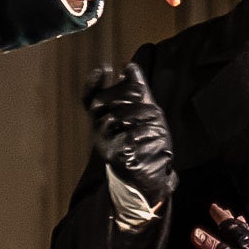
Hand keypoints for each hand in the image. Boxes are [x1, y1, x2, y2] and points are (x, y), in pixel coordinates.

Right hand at [82, 63, 177, 208]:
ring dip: (141, 117)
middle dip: (126, 97)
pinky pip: (129, 140)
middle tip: (145, 98)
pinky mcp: (117, 158)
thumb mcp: (144, 115)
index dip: (92, 84)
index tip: (103, 69)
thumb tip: (129, 66)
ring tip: (156, 123)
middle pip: (104, 105)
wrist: (148, 183)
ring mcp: (105, 145)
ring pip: (117, 120)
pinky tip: (157, 140)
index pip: (91, 99)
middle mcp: (99, 133)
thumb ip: (137, 91)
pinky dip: (146, 137)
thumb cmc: (145, 146)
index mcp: (103, 121)